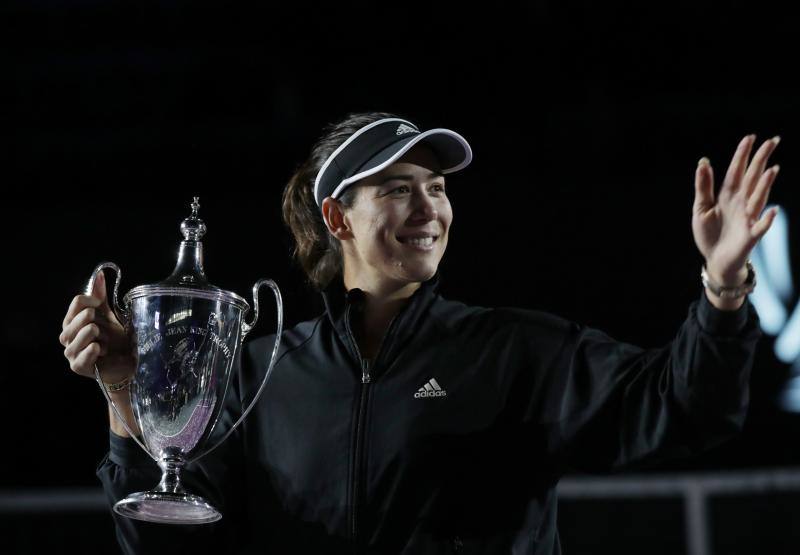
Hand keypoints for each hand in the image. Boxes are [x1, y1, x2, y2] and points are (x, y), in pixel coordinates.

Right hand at [60, 270, 134, 385]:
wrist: (123, 363)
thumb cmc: (113, 340)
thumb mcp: (107, 316)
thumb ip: (100, 297)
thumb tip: (99, 274)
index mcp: (70, 321)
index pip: (77, 302)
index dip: (94, 301)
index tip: (102, 308)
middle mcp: (65, 336)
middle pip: (83, 315)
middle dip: (101, 322)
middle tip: (106, 333)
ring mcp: (70, 352)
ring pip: (88, 331)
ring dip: (104, 336)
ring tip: (107, 343)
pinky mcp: (77, 366)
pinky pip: (89, 349)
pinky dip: (100, 349)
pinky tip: (104, 352)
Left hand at [692, 134, 780, 283]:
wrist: (715, 259)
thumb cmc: (710, 233)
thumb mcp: (701, 208)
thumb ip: (703, 186)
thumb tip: (703, 161)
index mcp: (727, 195)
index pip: (736, 171)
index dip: (742, 155)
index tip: (750, 137)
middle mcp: (741, 203)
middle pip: (752, 178)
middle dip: (761, 160)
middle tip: (772, 140)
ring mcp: (747, 218)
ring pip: (759, 198)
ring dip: (766, 185)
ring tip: (772, 170)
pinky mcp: (750, 235)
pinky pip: (760, 227)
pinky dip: (766, 219)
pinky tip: (772, 210)